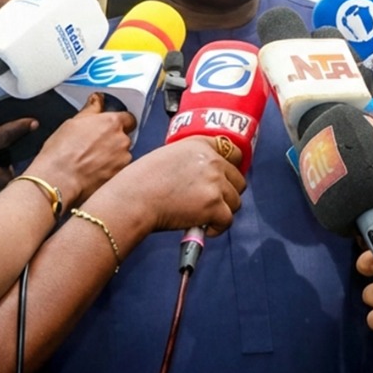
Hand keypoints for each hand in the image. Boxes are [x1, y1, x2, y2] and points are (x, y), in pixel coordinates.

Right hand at [25, 94, 136, 207]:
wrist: (59, 178)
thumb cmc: (62, 151)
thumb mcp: (73, 122)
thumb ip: (91, 109)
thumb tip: (97, 99)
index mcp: (112, 123)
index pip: (128, 118)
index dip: (120, 122)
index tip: (110, 127)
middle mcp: (122, 140)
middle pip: (124, 138)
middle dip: (113, 141)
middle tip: (94, 146)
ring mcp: (123, 160)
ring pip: (122, 155)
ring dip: (112, 157)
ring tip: (92, 161)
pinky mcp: (119, 177)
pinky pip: (118, 171)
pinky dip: (110, 171)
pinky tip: (94, 172)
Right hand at [94, 136, 246, 234]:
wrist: (134, 199)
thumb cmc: (141, 181)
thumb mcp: (169, 155)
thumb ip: (192, 160)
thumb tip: (205, 174)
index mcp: (200, 144)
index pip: (234, 152)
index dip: (232, 168)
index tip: (227, 178)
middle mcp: (212, 160)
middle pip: (238, 180)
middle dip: (227, 193)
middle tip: (211, 203)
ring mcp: (215, 183)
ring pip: (235, 202)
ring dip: (222, 211)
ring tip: (203, 216)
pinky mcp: (214, 205)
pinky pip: (227, 221)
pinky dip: (216, 228)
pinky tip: (202, 227)